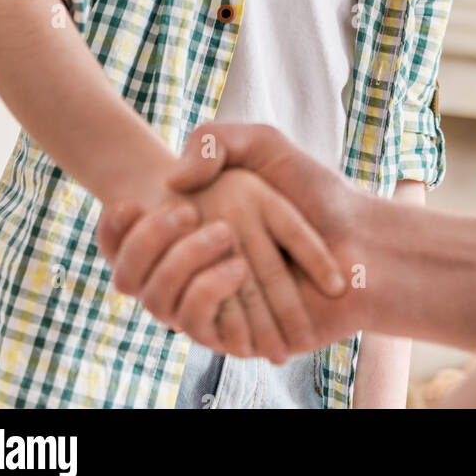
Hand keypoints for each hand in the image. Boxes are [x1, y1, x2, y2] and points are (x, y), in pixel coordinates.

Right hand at [99, 162, 346, 362]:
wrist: (360, 235)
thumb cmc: (313, 187)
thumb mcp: (260, 143)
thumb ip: (211, 142)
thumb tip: (173, 182)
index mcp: (192, 228)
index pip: (131, 237)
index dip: (115, 227)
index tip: (121, 204)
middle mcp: (195, 269)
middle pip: (135, 269)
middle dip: (141, 243)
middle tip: (181, 212)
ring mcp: (212, 303)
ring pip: (160, 298)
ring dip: (180, 264)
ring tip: (219, 231)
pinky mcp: (233, 333)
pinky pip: (198, 321)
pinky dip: (210, 292)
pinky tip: (236, 264)